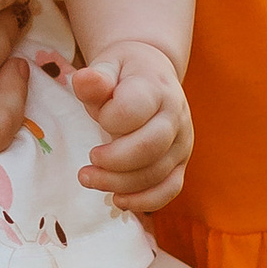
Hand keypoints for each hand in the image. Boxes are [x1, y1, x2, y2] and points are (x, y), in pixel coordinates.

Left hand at [69, 43, 190, 213]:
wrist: (154, 74)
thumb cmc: (124, 73)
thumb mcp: (107, 66)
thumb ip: (95, 79)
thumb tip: (85, 81)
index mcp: (155, 87)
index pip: (132, 111)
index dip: (108, 119)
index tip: (97, 117)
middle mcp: (175, 115)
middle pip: (149, 148)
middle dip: (112, 163)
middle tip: (86, 166)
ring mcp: (182, 141)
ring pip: (156, 173)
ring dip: (119, 184)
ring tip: (89, 179)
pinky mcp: (180, 162)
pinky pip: (170, 189)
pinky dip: (145, 201)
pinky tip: (118, 199)